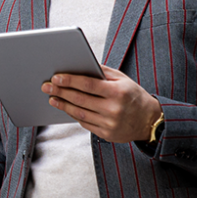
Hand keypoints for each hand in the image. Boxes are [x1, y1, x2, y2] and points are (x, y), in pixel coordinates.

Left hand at [42, 65, 161, 142]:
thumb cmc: (133, 95)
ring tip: (52, 98)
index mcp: (117, 92)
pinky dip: (74, 115)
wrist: (150, 120)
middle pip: (80, 99)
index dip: (70, 81)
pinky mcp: (107, 134)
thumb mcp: (122, 79)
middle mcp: (113, 109)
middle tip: (46, 86)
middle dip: (60, 92)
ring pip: (79, 113)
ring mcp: (110, 123)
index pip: (88, 85)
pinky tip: (66, 108)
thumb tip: (80, 63)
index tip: (55, 77)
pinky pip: (85, 124)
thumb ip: (101, 71)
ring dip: (63, 105)